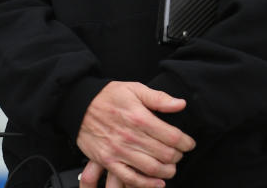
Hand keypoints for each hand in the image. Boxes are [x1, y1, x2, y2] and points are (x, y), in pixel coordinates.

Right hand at [76, 82, 194, 187]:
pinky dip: (148, 184)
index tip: (188, 142)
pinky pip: (131, 178)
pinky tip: (158, 182)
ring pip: (153, 168)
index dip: (186, 142)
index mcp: (139, 117)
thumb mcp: (134, 89)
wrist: (78, 104)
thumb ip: (159, 98)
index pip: (173, 136)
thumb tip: (181, 104)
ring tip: (170, 166)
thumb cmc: (107, 96)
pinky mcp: (108, 161)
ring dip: (168, 171)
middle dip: (178, 156)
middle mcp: (130, 136)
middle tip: (179, 153)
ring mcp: (119, 150)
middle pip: (166, 154)